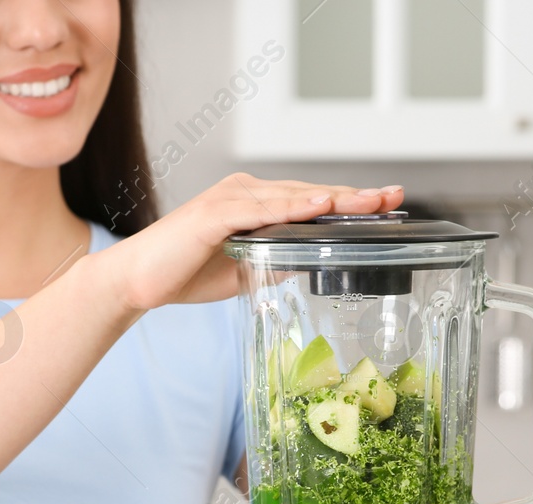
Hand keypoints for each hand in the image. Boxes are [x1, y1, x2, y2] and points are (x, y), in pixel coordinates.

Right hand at [89, 173, 403, 310]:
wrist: (138, 282)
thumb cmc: (186, 273)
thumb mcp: (245, 269)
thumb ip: (276, 259)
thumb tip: (311, 261)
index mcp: (254, 203)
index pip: (310, 200)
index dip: (350, 202)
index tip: (388, 203)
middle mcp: (245, 192)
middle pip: (310, 192)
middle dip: (355, 197)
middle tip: (394, 198)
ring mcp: (230, 199)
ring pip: (293, 196)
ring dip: (334, 199)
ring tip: (370, 202)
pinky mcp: (215, 214)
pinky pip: (262, 209)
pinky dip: (294, 208)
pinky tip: (321, 206)